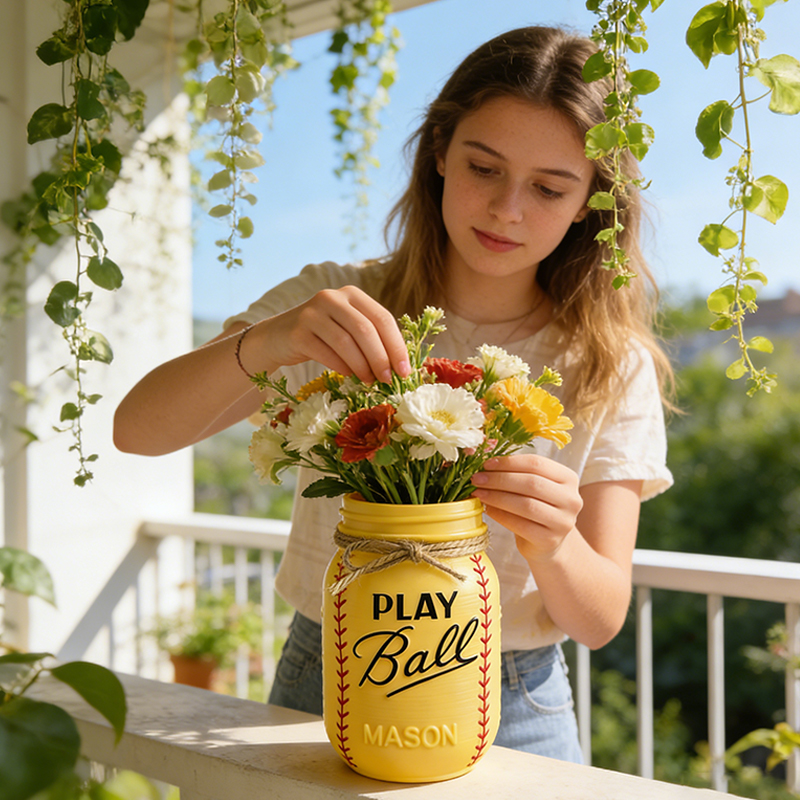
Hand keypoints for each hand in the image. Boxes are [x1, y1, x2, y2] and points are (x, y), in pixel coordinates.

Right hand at [257, 286, 411, 382]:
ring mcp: (312, 313)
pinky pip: (326, 353)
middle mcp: (332, 298)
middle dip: (381, 358)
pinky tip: (349, 376)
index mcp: (352, 294)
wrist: (277, 337)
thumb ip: (371, 338)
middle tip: (388, 380)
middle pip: (366, 330)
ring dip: (362, 366)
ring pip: (346, 342)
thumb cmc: (322, 336)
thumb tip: (401, 365)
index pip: (382, 318)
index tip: (406, 370)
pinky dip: (342, 367)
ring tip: (369, 381)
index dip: (397, 346)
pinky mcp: (297, 332)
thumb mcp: (347, 328)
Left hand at [470, 453, 583, 561]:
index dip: (509, 462)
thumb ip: (515, 473)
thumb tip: (484, 464)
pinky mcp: (550, 540)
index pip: (537, 463)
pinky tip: (488, 509)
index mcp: (568, 477)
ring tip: (479, 493)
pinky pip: (520, 525)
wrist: (548, 541)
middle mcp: (571, 499)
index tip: (486, 464)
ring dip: (497, 497)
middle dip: (500, 479)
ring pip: (526, 505)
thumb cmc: (536, 507)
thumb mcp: (533, 486)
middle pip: (531, 483)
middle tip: (477, 478)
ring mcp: (563, 521)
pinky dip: (500, 515)